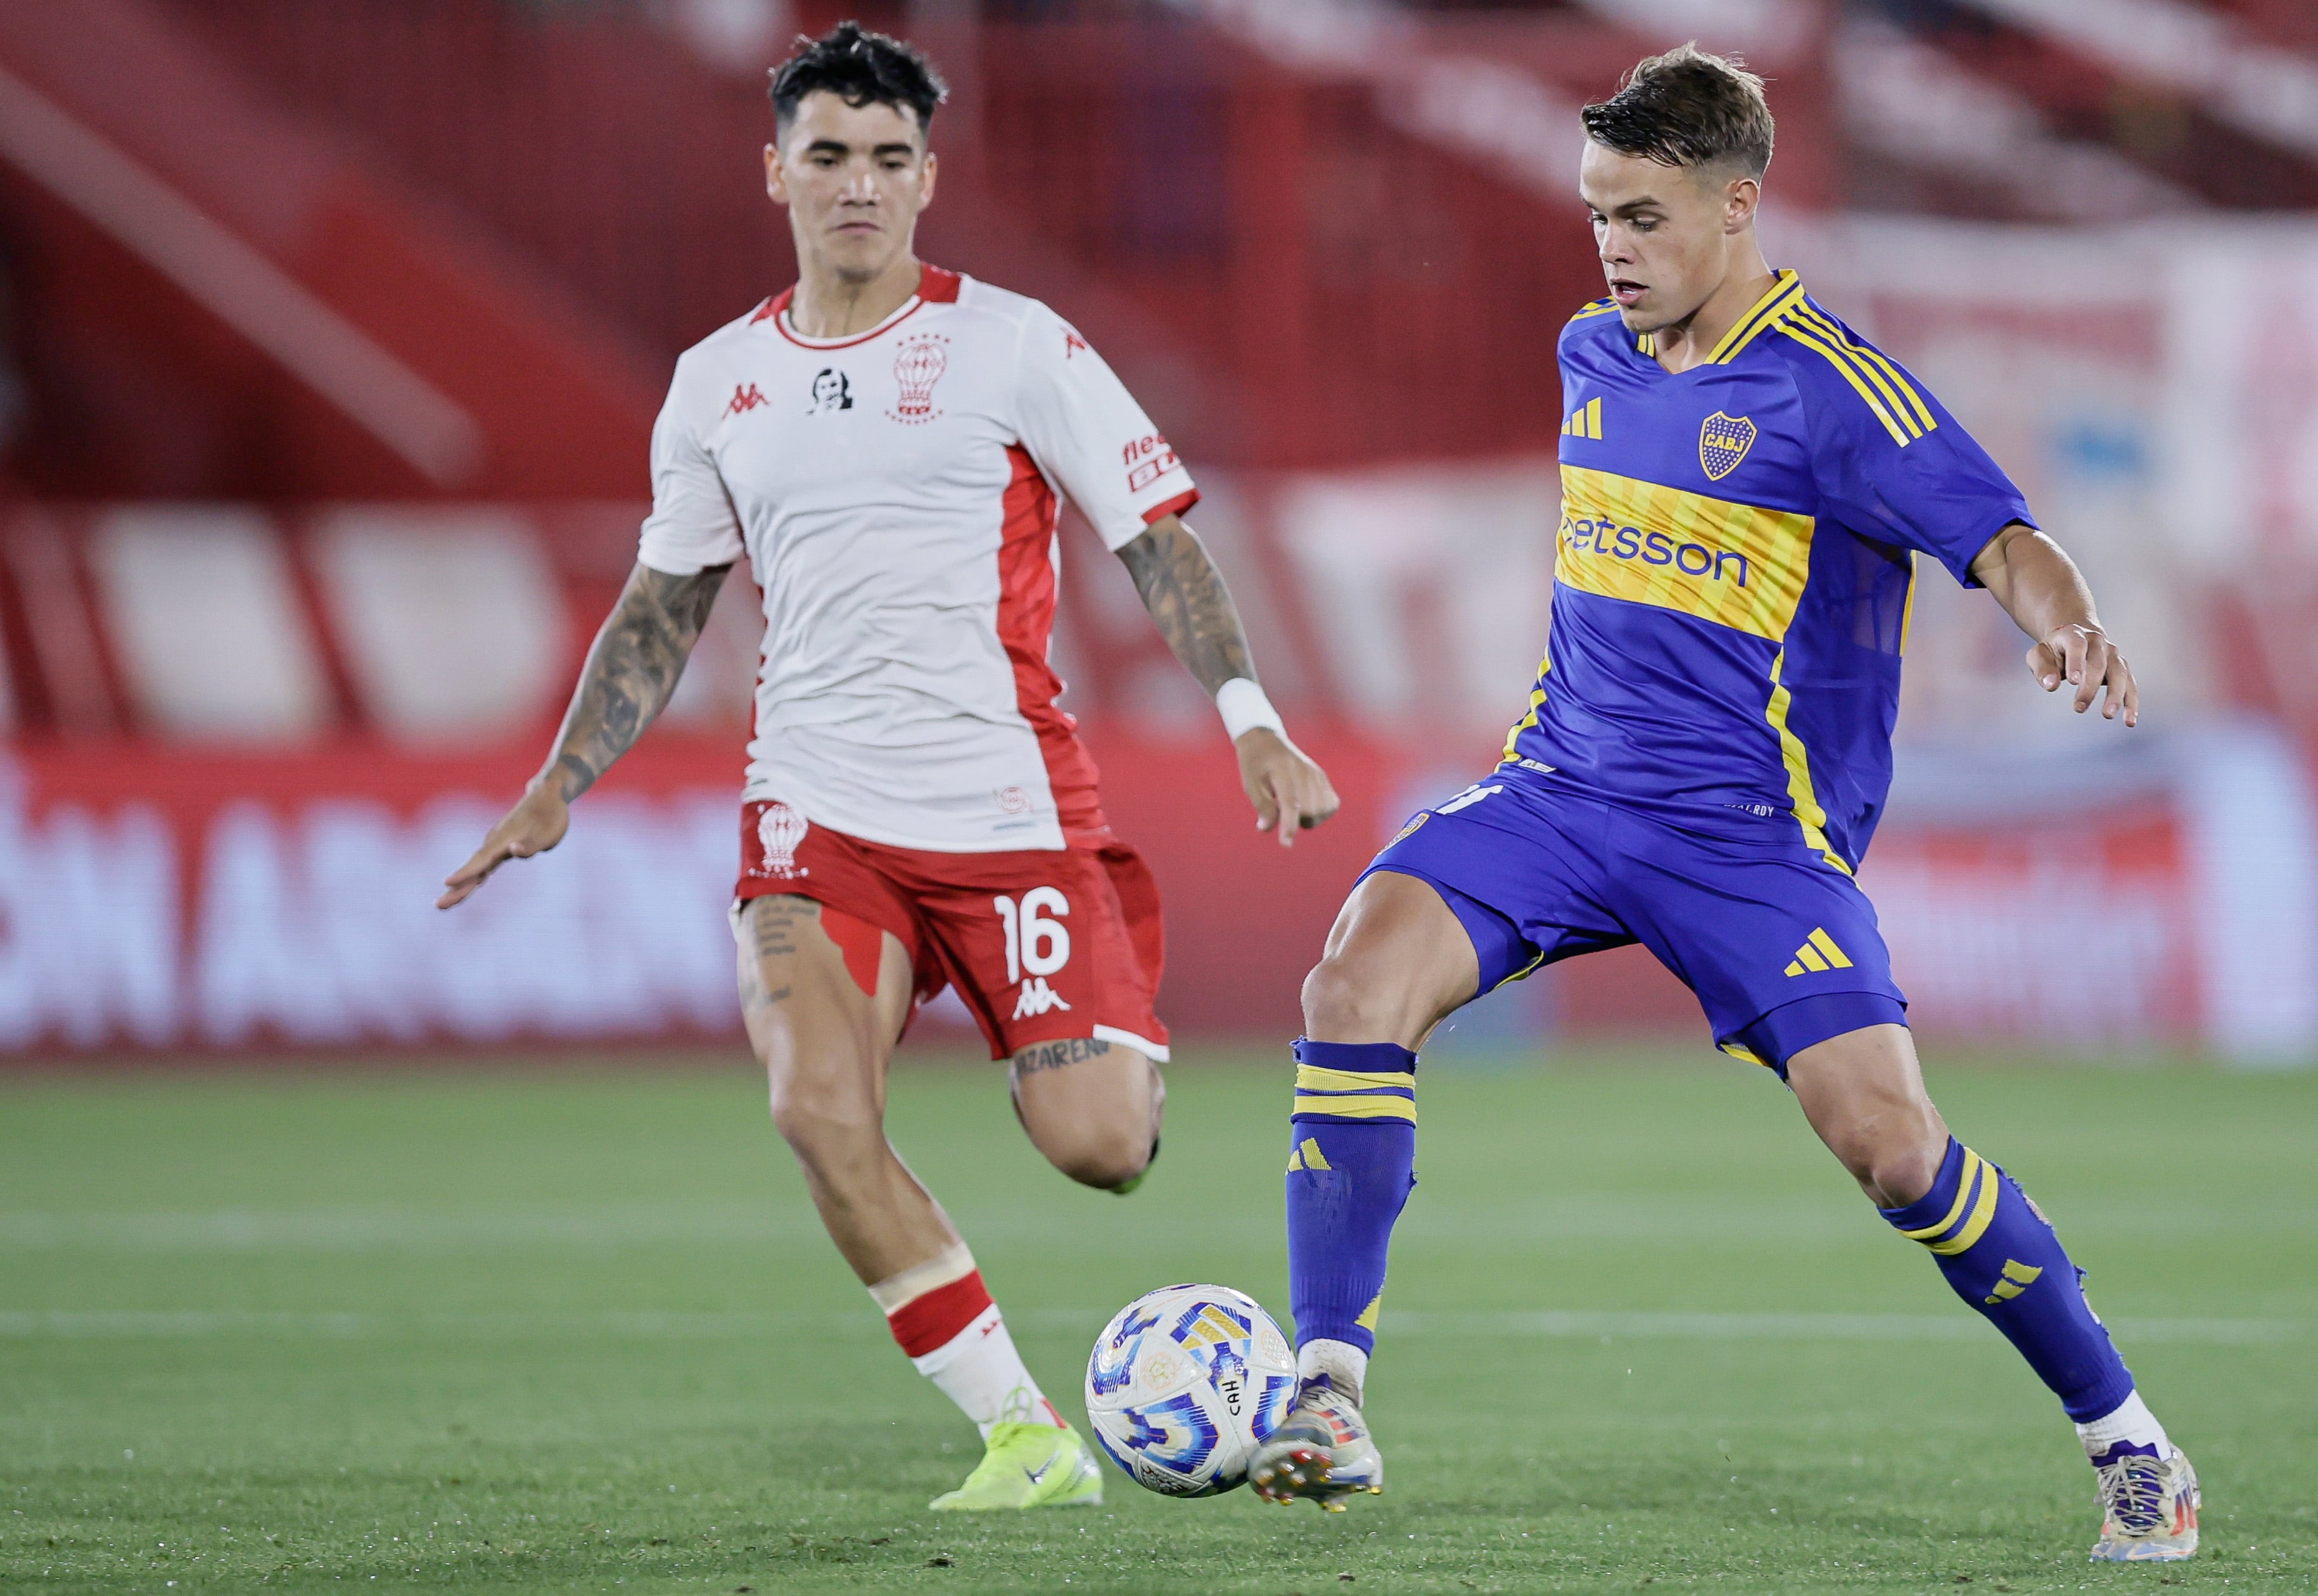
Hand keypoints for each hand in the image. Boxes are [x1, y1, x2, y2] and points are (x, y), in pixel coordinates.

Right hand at [437, 782, 571, 907]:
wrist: (546, 796)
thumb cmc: (550, 816)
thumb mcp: (548, 834)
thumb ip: (531, 845)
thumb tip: (512, 850)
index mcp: (504, 839)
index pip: (482, 859)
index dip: (466, 872)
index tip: (447, 882)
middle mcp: (495, 842)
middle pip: (473, 868)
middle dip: (456, 888)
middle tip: (438, 905)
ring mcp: (496, 845)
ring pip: (475, 868)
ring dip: (460, 886)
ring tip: (444, 904)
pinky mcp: (500, 848)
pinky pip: (482, 866)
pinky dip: (471, 878)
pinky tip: (465, 888)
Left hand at [1236, 728, 1339, 846]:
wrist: (1267, 742)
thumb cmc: (1255, 765)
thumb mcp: (1250, 783)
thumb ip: (1262, 806)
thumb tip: (1267, 828)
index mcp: (1283, 771)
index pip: (1291, 802)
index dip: (1289, 825)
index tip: (1286, 843)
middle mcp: (1305, 772)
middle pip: (1308, 811)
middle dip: (1293, 819)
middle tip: (1278, 804)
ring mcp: (1317, 775)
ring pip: (1321, 811)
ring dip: (1306, 816)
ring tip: (1291, 803)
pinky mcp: (1323, 778)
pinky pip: (1330, 805)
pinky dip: (1319, 811)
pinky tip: (1305, 804)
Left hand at [2027, 623, 2136, 726]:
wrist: (2076, 638)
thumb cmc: (2055, 650)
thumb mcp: (2039, 654)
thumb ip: (2041, 668)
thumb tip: (2051, 685)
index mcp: (2075, 634)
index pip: (2077, 645)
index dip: (2076, 662)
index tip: (2073, 681)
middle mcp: (2098, 642)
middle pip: (2099, 663)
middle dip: (2090, 686)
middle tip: (2078, 708)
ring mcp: (2113, 654)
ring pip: (2120, 673)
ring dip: (2115, 695)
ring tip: (2107, 715)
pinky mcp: (2122, 668)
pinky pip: (2131, 685)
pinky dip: (2131, 702)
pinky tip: (2129, 720)